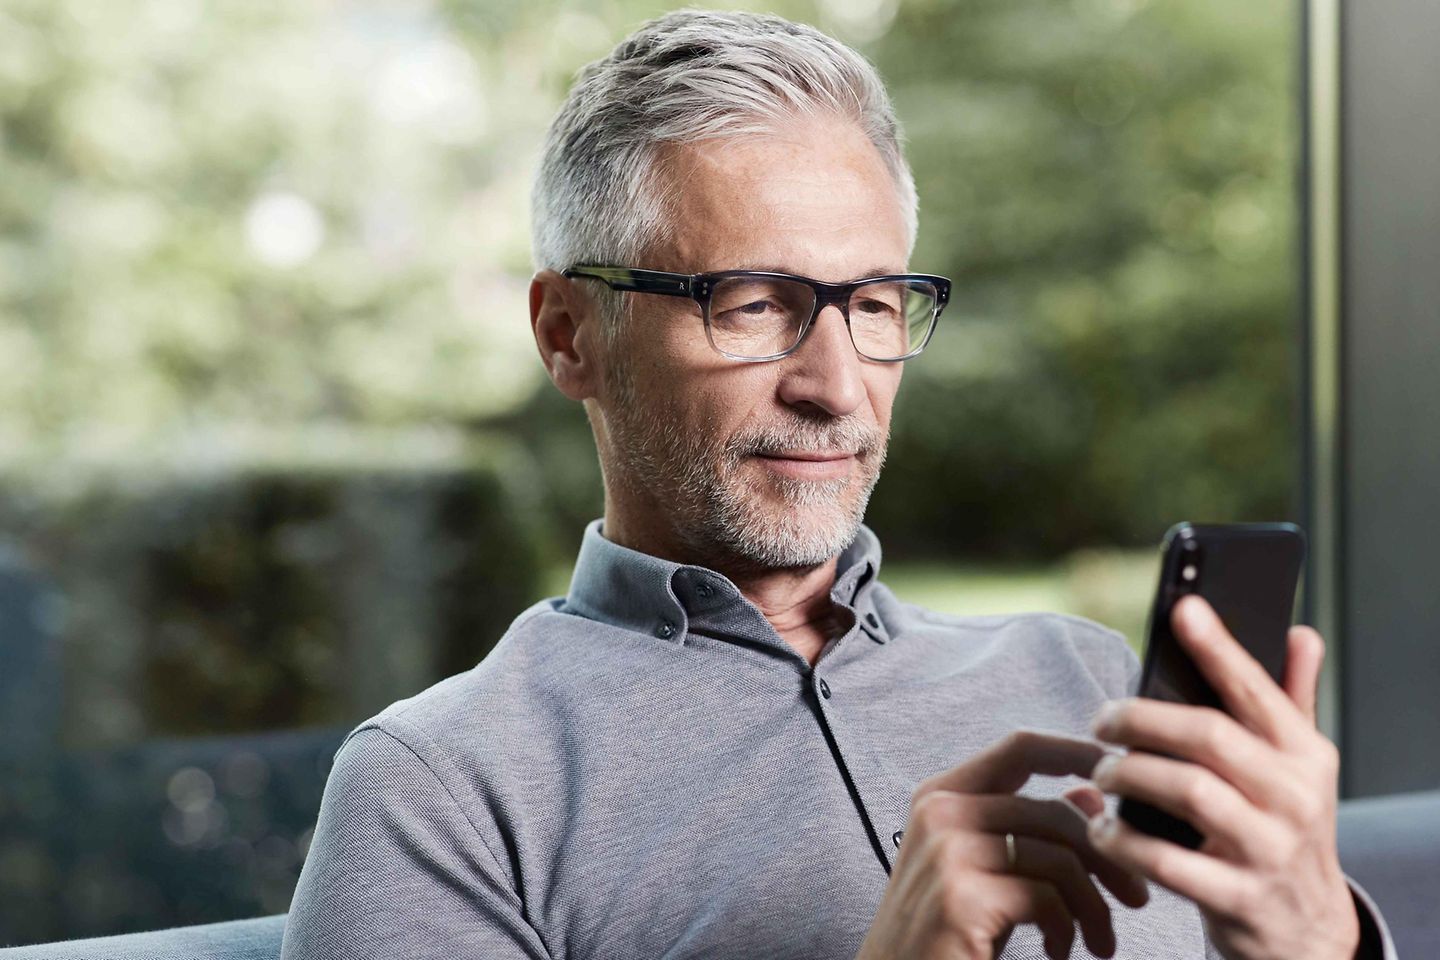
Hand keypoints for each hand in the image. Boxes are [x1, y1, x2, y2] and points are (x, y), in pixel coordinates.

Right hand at [855, 730, 1149, 959]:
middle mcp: (941, 812)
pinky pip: (1048, 899)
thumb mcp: (982, 868)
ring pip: (1061, 857)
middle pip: (1055, 810)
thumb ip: (1030, 827)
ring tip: (1099, 940)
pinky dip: (1068, 930)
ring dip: (1095, 907)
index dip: (1079, 753)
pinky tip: (1058, 950)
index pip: (1022, 748)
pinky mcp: (961, 897)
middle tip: (1135, 898)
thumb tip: (1091, 796)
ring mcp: (947, 852)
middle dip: (1110, 858)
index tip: (1121, 779)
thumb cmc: (942, 931)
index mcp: (942, 795)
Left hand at [1086, 595, 1359, 959]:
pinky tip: (1102, 828)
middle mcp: (1294, 798)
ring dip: (1129, 774)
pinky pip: (1169, 862)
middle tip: (1101, 720)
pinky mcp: (1238, 898)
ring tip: (1100, 771)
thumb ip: (1293, 700)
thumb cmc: (1284, 830)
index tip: (1183, 609)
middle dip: (1142, 719)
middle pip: (1209, 736)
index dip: (1219, 648)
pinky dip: (1124, 841)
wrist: (1308, 933)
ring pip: (1188, 792)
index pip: (1257, 690)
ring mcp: (1268, 851)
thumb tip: (1300, 632)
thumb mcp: (1301, 769)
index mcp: (1306, 755)